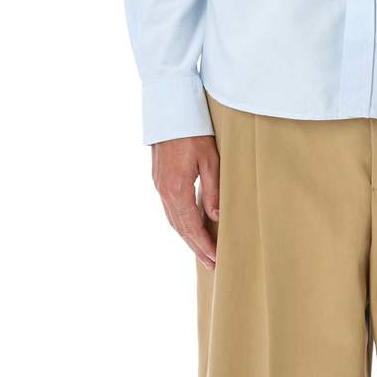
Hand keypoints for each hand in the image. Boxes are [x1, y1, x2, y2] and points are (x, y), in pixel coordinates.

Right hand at [151, 136, 219, 269]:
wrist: (170, 112)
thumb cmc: (193, 133)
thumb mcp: (210, 160)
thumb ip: (212, 190)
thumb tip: (217, 216)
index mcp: (177, 189)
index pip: (191, 226)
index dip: (204, 244)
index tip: (216, 258)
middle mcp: (164, 192)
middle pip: (180, 228)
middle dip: (196, 247)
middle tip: (211, 264)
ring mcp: (159, 186)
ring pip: (173, 220)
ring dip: (187, 237)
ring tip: (202, 251)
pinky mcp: (159, 180)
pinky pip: (170, 209)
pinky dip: (181, 223)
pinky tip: (190, 227)